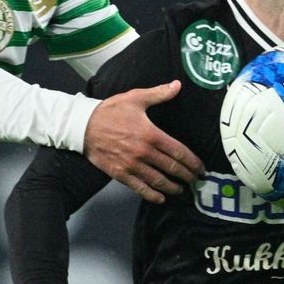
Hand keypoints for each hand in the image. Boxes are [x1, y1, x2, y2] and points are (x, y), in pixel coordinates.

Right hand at [83, 80, 204, 202]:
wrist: (83, 126)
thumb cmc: (111, 111)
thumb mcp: (135, 98)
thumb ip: (158, 94)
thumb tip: (177, 85)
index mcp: (151, 134)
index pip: (178, 151)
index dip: (192, 161)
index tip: (200, 167)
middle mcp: (144, 152)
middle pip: (171, 168)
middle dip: (186, 175)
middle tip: (195, 180)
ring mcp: (132, 165)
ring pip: (158, 180)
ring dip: (172, 187)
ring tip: (181, 190)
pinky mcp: (120, 174)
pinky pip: (140, 188)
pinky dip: (152, 195)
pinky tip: (161, 198)